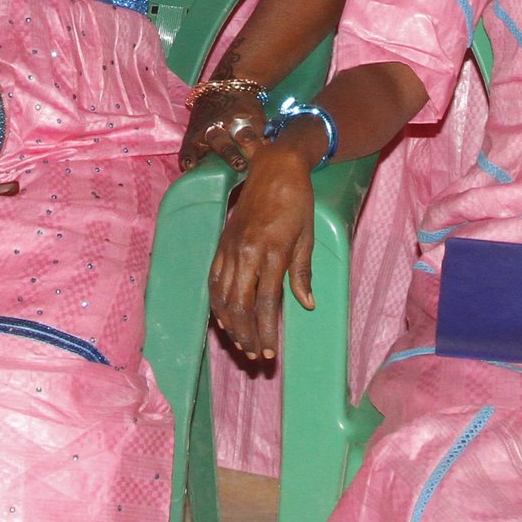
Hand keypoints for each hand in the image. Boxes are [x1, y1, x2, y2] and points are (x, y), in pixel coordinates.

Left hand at [179, 83, 269, 168]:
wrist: (228, 87)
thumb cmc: (209, 116)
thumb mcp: (197, 129)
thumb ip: (197, 151)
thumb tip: (199, 175)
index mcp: (198, 134)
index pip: (190, 148)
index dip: (189, 157)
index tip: (190, 165)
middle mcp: (216, 129)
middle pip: (221, 144)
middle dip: (230, 155)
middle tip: (239, 165)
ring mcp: (236, 123)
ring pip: (245, 136)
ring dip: (251, 146)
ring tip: (260, 156)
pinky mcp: (255, 119)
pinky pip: (263, 134)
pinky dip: (267, 143)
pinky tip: (272, 150)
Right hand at [209, 143, 316, 360]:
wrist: (274, 166)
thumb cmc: (297, 201)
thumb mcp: (307, 236)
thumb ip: (302, 272)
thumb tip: (305, 304)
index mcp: (271, 251)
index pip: (266, 302)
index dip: (266, 330)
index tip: (269, 351)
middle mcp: (246, 252)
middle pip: (239, 305)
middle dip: (246, 334)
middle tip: (254, 354)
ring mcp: (230, 247)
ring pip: (222, 295)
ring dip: (230, 324)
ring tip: (240, 343)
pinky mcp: (222, 243)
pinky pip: (214, 279)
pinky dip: (217, 302)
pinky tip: (223, 318)